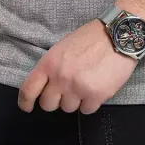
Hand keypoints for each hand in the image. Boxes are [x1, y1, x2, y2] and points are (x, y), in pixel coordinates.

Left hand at [17, 19, 137, 113]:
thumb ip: (53, 67)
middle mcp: (61, 78)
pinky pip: (87, 110)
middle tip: (66, 91)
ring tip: (86, 84)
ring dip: (75, 100)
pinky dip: (91, 102)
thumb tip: (48, 86)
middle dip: (55, 100)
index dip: (25, 102)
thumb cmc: (91, 38)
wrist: (118, 35)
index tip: (27, 107)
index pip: (29, 89)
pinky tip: (96, 88)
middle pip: (48, 104)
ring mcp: (78, 88)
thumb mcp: (63, 48)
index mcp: (50, 63)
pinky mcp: (96, 96)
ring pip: (68, 108)